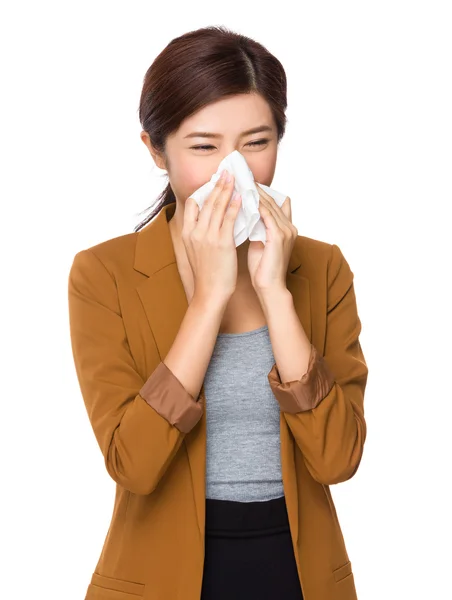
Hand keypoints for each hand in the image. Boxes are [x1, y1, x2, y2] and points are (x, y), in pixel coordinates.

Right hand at [183, 170, 241, 303]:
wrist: (210, 292)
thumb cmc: (207, 274)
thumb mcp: (195, 251)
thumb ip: (199, 234)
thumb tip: (207, 221)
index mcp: (187, 233)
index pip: (192, 204)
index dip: (203, 191)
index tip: (212, 181)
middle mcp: (195, 232)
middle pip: (206, 201)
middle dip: (217, 185)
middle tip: (226, 171)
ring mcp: (208, 236)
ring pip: (218, 207)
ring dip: (227, 189)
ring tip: (234, 177)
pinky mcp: (222, 242)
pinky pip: (229, 219)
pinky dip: (235, 206)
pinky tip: (241, 197)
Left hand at [247, 183, 297, 294]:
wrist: (269, 287)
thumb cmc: (262, 268)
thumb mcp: (259, 243)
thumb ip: (257, 228)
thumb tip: (245, 216)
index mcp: (285, 228)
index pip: (274, 203)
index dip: (262, 192)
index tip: (246, 181)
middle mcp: (289, 226)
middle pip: (271, 200)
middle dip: (255, 188)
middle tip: (240, 176)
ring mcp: (286, 230)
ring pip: (268, 205)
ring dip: (254, 193)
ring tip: (240, 182)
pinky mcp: (279, 236)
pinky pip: (266, 215)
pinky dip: (256, 205)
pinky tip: (244, 197)